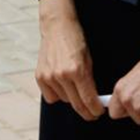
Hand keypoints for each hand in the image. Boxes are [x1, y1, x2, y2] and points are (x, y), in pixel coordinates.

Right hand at [35, 0, 103, 120]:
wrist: (57, 26)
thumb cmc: (75, 40)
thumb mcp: (89, 59)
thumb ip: (90, 80)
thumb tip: (94, 99)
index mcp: (77, 70)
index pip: (88, 99)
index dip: (95, 110)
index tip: (99, 112)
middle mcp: (62, 75)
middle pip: (76, 105)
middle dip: (87, 111)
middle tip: (92, 113)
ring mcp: (49, 77)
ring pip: (64, 100)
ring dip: (71, 98)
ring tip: (73, 85)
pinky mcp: (40, 77)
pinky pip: (51, 97)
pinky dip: (57, 94)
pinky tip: (61, 84)